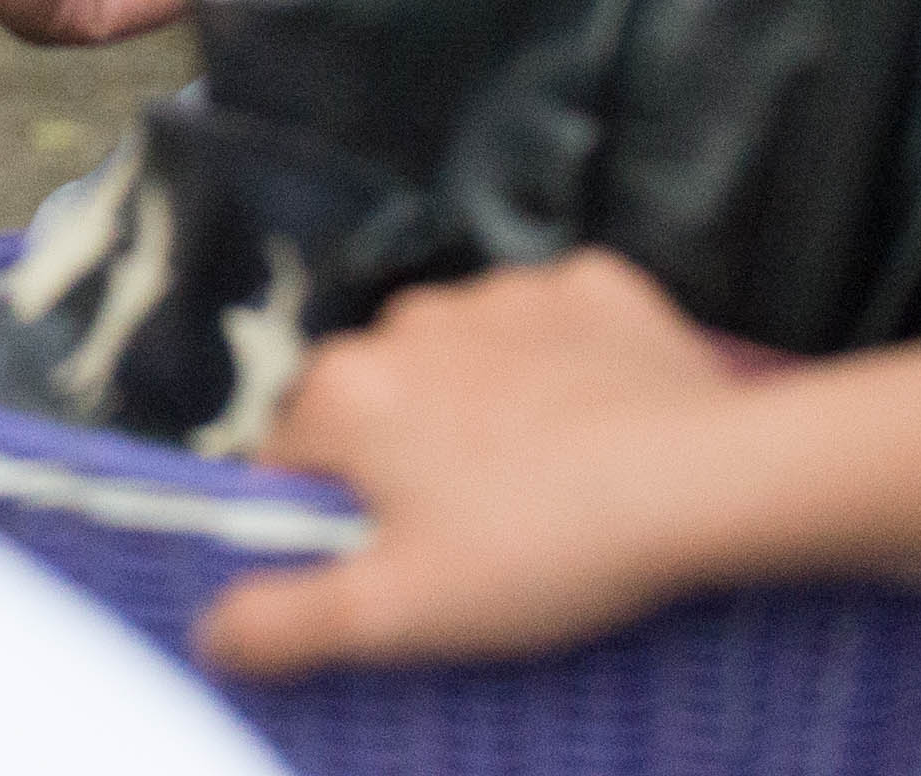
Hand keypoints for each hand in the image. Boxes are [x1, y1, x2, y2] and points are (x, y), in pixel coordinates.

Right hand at [200, 253, 749, 679]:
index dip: (337, 528)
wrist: (709, 477)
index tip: (398, 567)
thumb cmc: (550, 543)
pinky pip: (551, 334)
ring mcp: (500, 295)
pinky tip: (599, 434)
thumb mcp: (397, 615)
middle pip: (379, 411)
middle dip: (412, 470)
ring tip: (550, 493)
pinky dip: (564, 377)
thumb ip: (284, 622)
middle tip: (479, 544)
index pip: (291, 464)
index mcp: (342, 390)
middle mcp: (405, 322)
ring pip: (464, 368)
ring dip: (486, 418)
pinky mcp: (584, 289)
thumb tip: (211, 630)